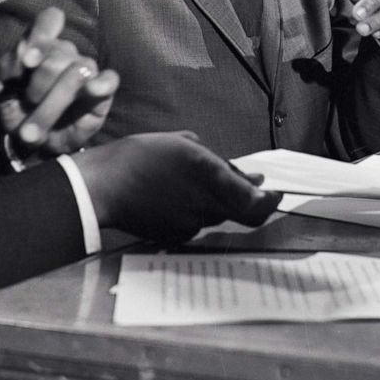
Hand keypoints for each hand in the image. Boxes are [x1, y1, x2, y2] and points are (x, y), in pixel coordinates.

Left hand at [0, 6, 118, 155]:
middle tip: (28, 103)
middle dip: (40, 83)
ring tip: (35, 130)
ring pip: (77, 72)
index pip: (49, 21)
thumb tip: (29, 56)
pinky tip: (91, 91)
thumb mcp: (4, 88)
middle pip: (59, 53)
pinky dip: (101, 83)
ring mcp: (85, 70)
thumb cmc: (19, 110)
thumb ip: (11, 66)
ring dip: (53, 103)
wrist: (33, 143)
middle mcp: (65, 54)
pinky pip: (109, 79)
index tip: (28, 61)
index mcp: (41, 46)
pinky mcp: (102, 91)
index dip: (41, 36)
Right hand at [73, 131, 280, 244]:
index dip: (271, 200)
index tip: (276, 192)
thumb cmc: (138, 157)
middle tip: (242, 180)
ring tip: (193, 181)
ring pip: (217, 215)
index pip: (257, 203)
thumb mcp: (180, 143)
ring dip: (216, 201)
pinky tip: (175, 195)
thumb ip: (215, 158)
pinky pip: (196, 223)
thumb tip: (239, 172)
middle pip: (239, 210)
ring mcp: (191, 225)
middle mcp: (206, 206)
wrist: (103, 187)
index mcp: (209, 177)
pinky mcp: (176, 236)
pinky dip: (195, 210)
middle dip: (242, 195)